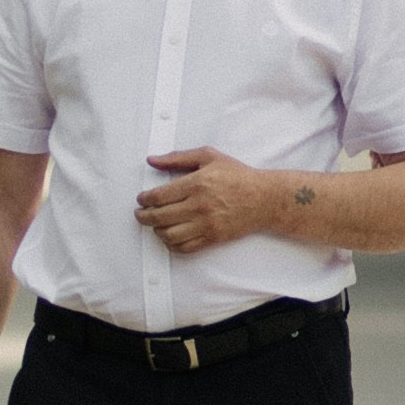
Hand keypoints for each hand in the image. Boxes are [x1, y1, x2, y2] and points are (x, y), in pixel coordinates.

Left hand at [137, 147, 273, 254]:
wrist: (264, 198)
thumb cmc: (238, 176)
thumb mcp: (209, 157)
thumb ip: (178, 158)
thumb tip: (153, 160)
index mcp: (196, 183)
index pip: (158, 196)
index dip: (144, 199)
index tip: (141, 199)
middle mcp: (199, 206)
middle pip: (159, 217)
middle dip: (143, 216)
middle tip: (140, 214)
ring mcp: (205, 224)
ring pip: (168, 234)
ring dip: (156, 231)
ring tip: (155, 225)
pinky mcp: (212, 238)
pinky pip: (184, 247)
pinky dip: (171, 244)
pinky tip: (170, 236)